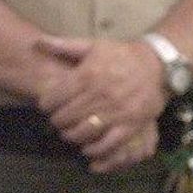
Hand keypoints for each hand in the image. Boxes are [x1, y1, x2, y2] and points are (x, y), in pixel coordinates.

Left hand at [35, 36, 167, 170]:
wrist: (156, 65)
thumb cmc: (121, 55)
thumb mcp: (93, 45)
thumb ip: (63, 46)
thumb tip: (36, 42)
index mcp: (87, 75)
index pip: (55, 97)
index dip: (46, 105)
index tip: (46, 107)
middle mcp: (99, 95)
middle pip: (67, 117)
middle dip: (57, 122)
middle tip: (57, 122)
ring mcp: (116, 112)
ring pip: (84, 131)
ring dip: (72, 136)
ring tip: (69, 134)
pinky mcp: (131, 125)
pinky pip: (109, 143)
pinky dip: (95, 149)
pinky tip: (88, 148)